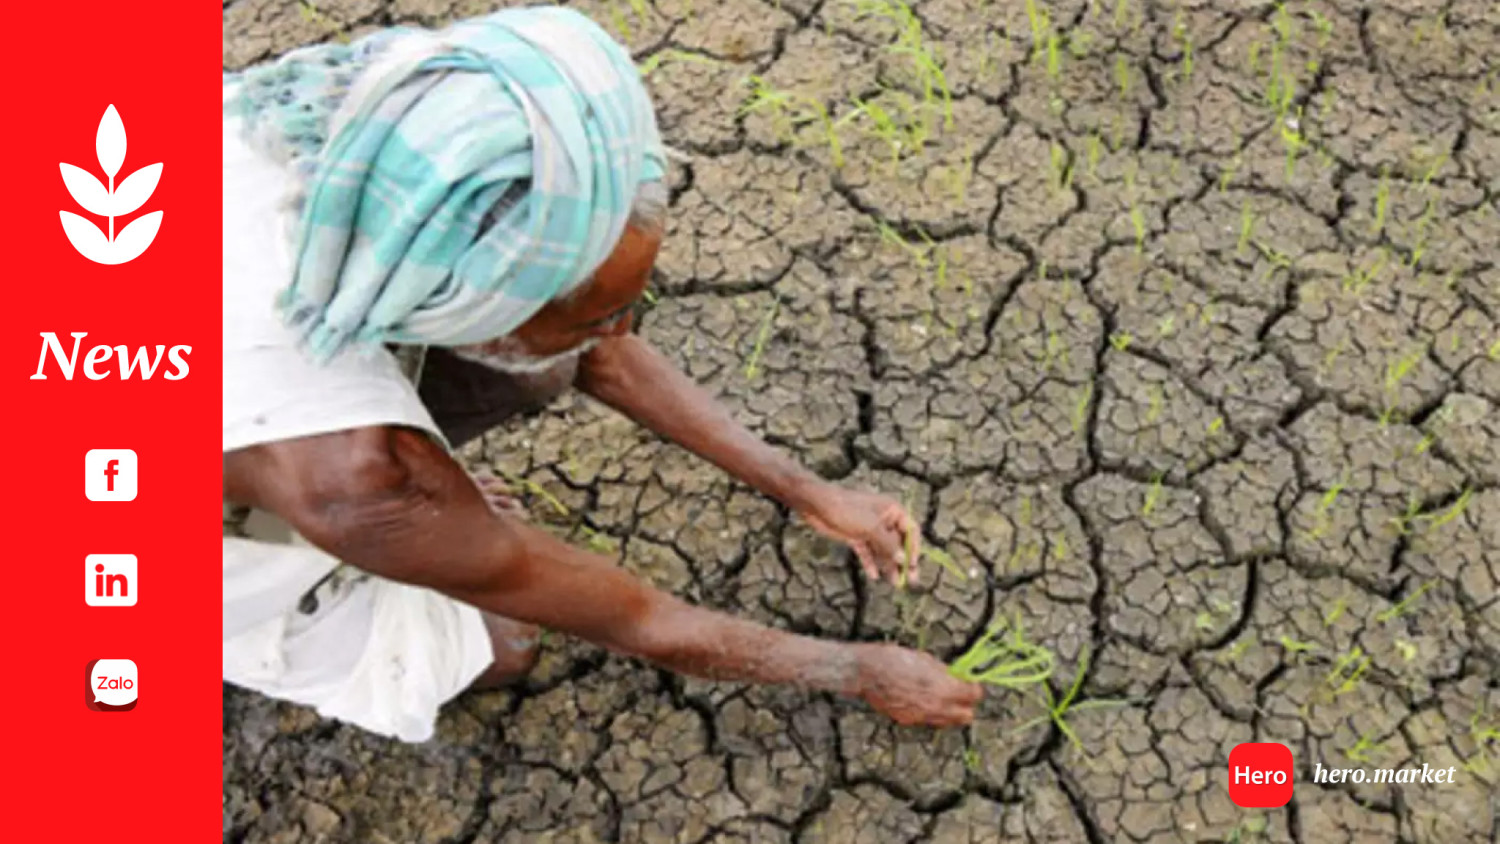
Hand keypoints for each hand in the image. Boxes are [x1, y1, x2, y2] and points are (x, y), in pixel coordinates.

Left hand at [801, 483, 920, 584]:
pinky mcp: (857, 536)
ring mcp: (869, 529)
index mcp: (892, 510)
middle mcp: (884, 519)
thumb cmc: (847, 510)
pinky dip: (871, 562)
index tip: (914, 565)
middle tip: (909, 580)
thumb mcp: (871, 527)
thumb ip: (888, 544)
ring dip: (888, 565)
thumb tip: (902, 559)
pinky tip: (873, 576)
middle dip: (902, 561)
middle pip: (898, 543)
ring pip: (883, 550)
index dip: (914, 548)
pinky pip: (868, 552)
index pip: (911, 530)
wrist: (817, 506)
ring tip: (893, 583)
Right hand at [853, 643, 982, 726]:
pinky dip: (930, 713)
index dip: (973, 688)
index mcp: (943, 688)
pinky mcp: (908, 720)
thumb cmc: (895, 659)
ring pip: (947, 722)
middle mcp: (936, 706)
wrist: (867, 673)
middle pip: (965, 716)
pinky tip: (922, 700)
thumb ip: (945, 673)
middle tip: (959, 693)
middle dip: (965, 705)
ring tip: (941, 697)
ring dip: (949, 711)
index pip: (973, 695)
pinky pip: (928, 721)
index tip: (969, 683)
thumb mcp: (926, 659)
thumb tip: (957, 678)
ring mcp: (921, 717)